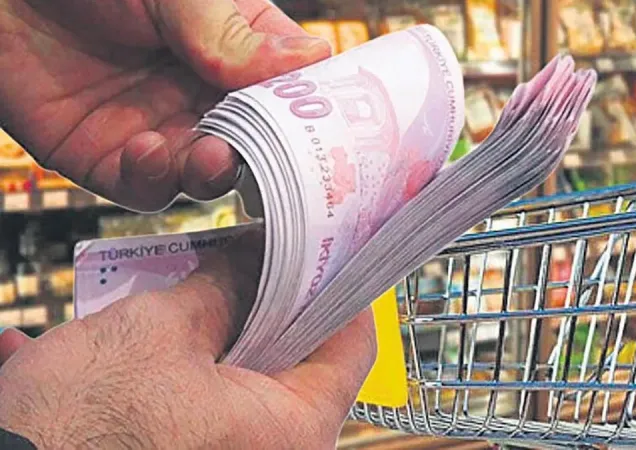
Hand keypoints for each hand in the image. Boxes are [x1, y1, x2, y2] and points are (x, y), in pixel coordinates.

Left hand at [0, 0, 329, 211]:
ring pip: (208, 176)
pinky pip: (148, 188)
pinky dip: (154, 178)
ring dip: (214, 173)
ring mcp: (163, 130)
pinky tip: (146, 147)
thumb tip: (311, 59)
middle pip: (257, 145)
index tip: (330, 132)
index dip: (312, 116)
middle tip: (271, 156)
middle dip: (266, 157)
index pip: (291, 90)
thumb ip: (234, 33)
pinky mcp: (114, 160)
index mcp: (235, 49)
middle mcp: (204, 95)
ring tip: (211, 155)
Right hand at [0, 231, 376, 448]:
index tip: (323, 250)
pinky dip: (190, 366)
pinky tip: (151, 331)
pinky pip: (211, 402)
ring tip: (198, 286)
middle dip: (271, 303)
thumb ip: (221, 286)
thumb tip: (254, 255)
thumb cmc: (81, 428)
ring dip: (224, 330)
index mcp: (291, 429)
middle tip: (254, 257)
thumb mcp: (158, 331)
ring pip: (250, 378)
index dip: (337, 287)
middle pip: (299, 359)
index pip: (351, 345)